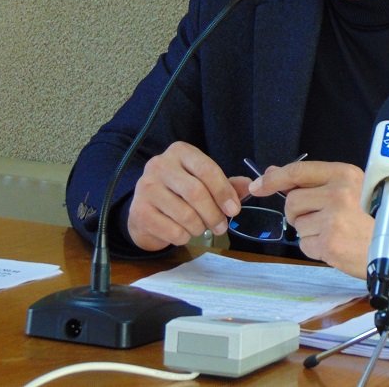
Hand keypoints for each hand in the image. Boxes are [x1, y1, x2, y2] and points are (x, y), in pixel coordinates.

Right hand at [127, 141, 250, 251]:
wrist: (147, 210)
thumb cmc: (180, 193)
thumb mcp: (205, 183)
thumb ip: (227, 184)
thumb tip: (250, 186)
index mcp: (180, 152)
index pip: (206, 169)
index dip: (223, 191)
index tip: (234, 210)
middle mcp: (160, 165)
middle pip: (196, 192)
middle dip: (214, 214)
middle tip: (222, 227)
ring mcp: (146, 187)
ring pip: (185, 214)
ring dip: (200, 227)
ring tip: (201, 229)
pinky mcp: (139, 211)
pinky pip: (172, 230)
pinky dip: (184, 237)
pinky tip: (184, 233)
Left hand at [248, 160, 372, 278]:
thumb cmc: (374, 217)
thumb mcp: (352, 188)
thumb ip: (315, 181)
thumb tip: (272, 172)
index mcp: (344, 174)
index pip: (298, 171)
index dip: (273, 178)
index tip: (258, 185)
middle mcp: (338, 193)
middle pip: (292, 202)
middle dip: (297, 214)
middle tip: (318, 219)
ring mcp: (333, 219)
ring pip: (297, 225)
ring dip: (309, 232)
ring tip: (335, 232)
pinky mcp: (330, 243)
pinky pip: (305, 245)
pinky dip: (315, 248)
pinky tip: (336, 245)